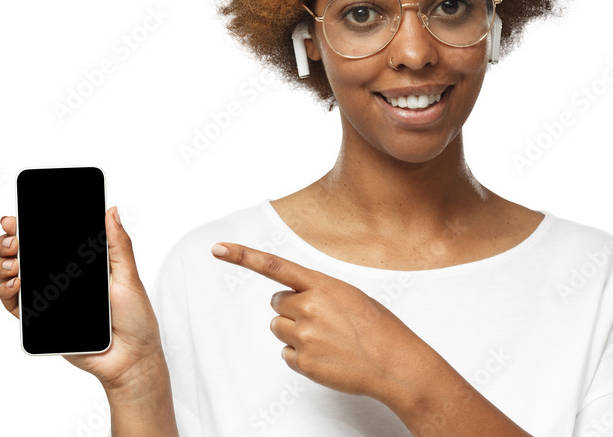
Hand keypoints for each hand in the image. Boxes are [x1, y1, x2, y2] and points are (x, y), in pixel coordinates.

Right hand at [0, 207, 166, 394]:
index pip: (47, 237)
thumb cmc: (134, 318)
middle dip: (9, 242)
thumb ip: (118, 245)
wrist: (129, 358)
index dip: (27, 226)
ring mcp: (47, 297)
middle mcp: (59, 277)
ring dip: (4, 265)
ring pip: (11, 276)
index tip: (15, 219)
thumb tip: (111, 211)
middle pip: (22, 253)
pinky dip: (7, 293)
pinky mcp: (40, 320)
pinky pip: (14, 305)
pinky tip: (16, 284)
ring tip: (17, 264)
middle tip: (15, 241)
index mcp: (78, 262)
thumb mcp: (128, 276)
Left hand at [210, 242, 433, 405]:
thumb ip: (318, 292)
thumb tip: (291, 301)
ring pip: (278, 327)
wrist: (395, 364)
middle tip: (322, 320)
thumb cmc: (378, 327)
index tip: (218, 248)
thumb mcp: (350, 296)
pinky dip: (300, 356)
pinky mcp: (303, 363)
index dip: (243, 256)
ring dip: (295, 331)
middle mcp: (309, 307)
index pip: (275, 266)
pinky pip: (285, 353)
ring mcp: (304, 336)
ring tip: (326, 339)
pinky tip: (326, 356)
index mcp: (322, 285)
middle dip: (292, 309)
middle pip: (277, 303)